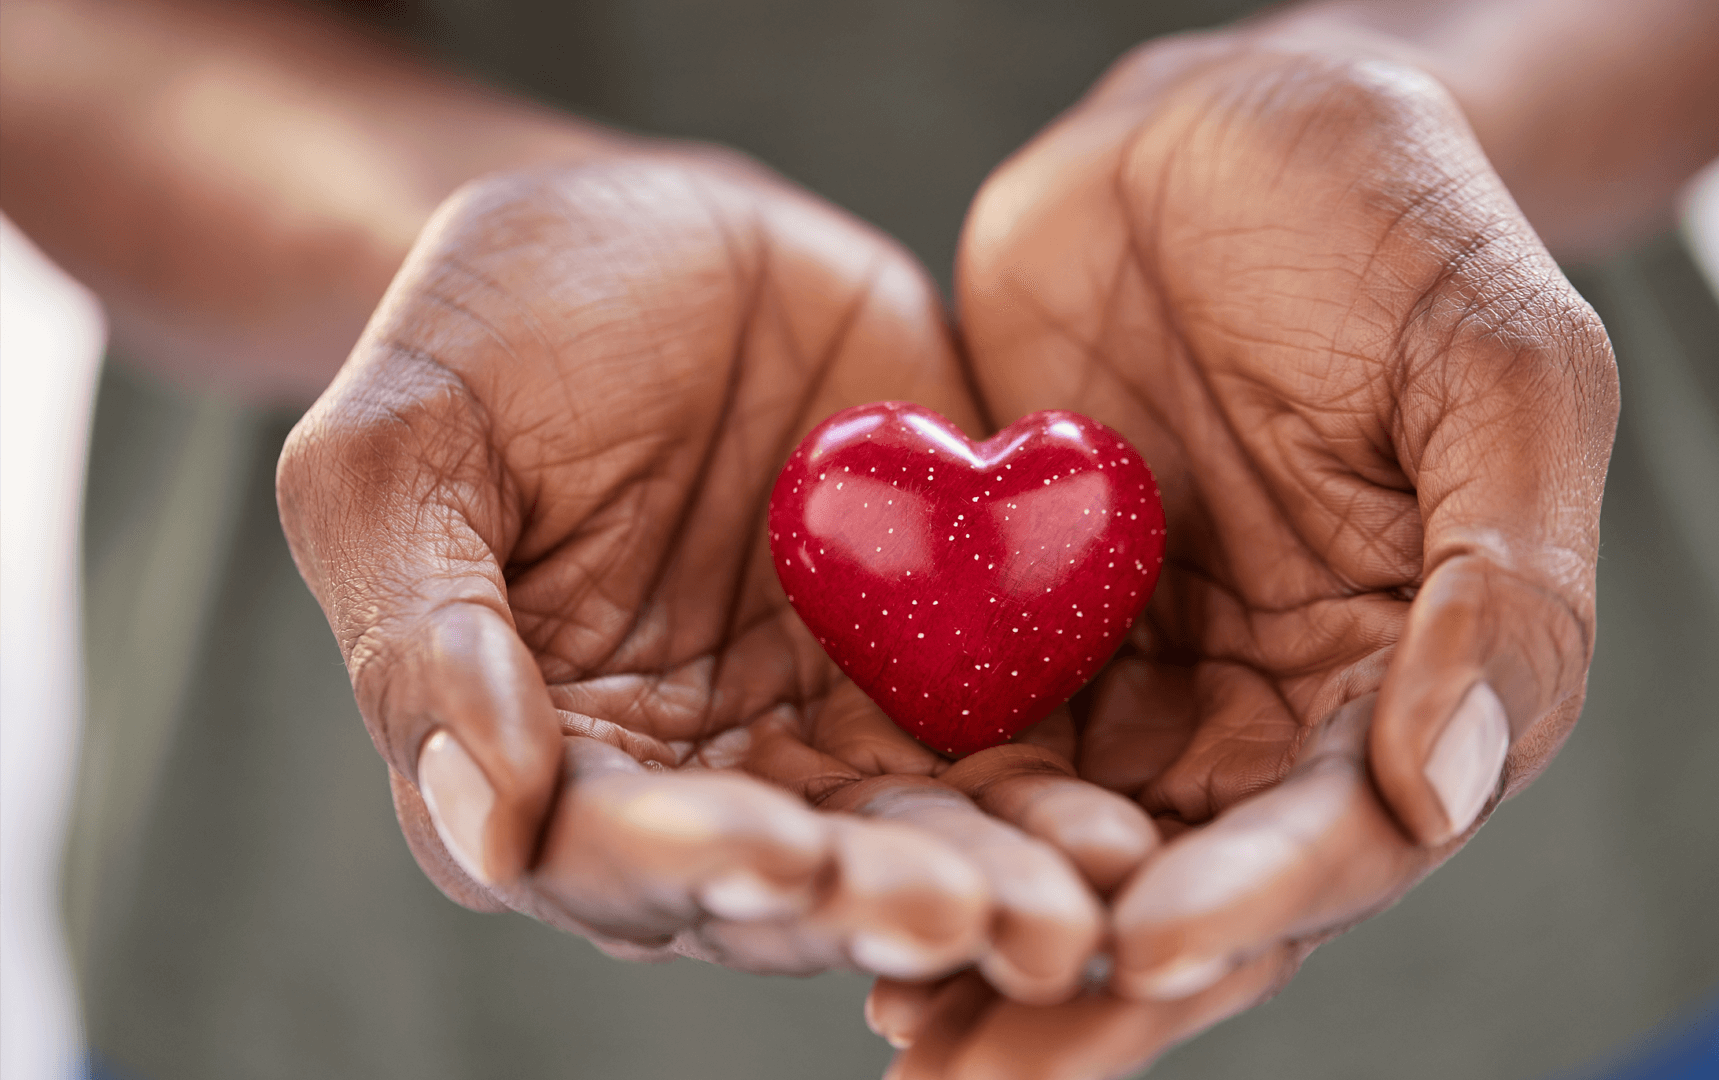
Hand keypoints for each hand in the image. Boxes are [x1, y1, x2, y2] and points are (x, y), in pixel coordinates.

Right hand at [275, 146, 1146, 1001]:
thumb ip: (423, 634)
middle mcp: (688, 782)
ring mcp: (818, 736)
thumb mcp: (398, 448)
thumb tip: (483, 827)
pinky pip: (1003, 755)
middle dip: (871, 901)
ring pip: (908, 845)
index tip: (771, 850)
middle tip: (966, 915)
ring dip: (991, 888)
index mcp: (536, 757)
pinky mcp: (933, 676)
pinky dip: (1058, 801)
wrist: (654, 237)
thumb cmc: (491, 331)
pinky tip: (1123, 832)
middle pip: (779, 883)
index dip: (682, 862)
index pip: (601, 850)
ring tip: (1071, 907)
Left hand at [878, 27, 1618, 1074]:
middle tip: (980, 1075)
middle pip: (1203, 890)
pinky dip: (932, 829)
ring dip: (997, 944)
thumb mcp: (1500, 364)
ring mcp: (1162, 681)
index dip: (1257, 899)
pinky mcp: (1045, 633)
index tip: (1143, 946)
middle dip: (1098, 987)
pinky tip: (845, 882)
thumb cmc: (1401, 220)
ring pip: (1084, 853)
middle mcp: (1288, 712)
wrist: (1233, 124)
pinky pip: (987, 753)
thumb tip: (1446, 786)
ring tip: (898, 1028)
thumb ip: (1506, 575)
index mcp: (1425, 678)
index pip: (1347, 831)